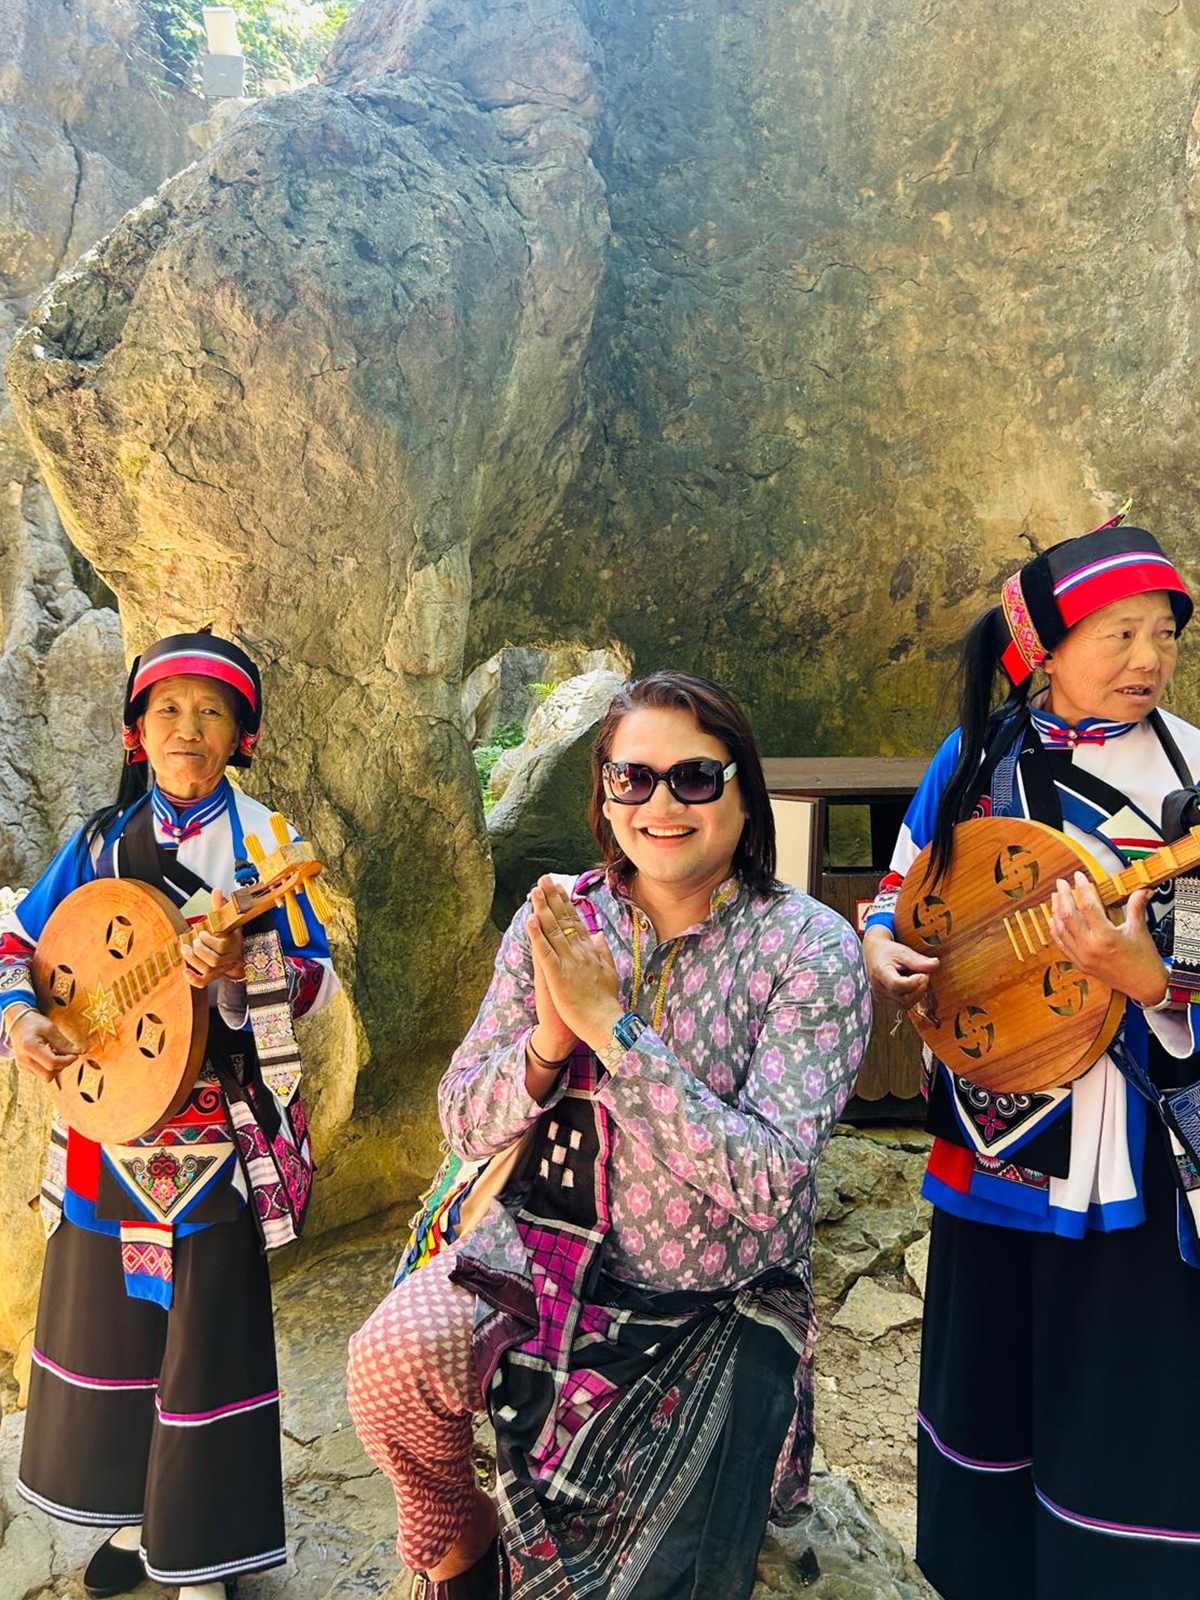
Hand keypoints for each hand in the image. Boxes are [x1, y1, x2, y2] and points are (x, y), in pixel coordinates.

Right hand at [9, 1008, 78, 1083]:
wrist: (18, 1023)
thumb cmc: (34, 1023)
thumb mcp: (50, 1029)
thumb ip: (64, 1043)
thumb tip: (79, 1052)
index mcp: (29, 1047)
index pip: (52, 1063)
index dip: (67, 1060)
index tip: (75, 1054)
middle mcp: (23, 1059)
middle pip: (49, 1075)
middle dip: (62, 1066)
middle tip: (67, 1054)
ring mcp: (22, 1065)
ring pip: (45, 1077)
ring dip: (56, 1068)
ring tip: (57, 1053)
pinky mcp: (23, 1068)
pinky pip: (40, 1074)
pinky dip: (48, 1068)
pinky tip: (49, 1056)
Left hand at [183, 888, 244, 988]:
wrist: (240, 955)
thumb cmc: (230, 936)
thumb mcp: (228, 922)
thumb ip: (220, 907)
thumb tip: (217, 890)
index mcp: (233, 944)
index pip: (222, 946)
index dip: (209, 940)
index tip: (201, 932)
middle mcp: (229, 958)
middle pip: (214, 959)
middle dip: (199, 950)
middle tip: (192, 941)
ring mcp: (221, 969)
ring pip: (208, 969)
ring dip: (193, 960)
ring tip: (185, 949)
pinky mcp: (214, 976)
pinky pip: (204, 982)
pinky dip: (193, 979)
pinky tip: (185, 971)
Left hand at [527, 876, 622, 1051]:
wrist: (604, 1023)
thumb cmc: (605, 1001)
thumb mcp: (609, 971)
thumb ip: (602, 951)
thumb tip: (599, 934)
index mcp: (589, 951)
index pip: (574, 921)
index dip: (564, 903)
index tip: (558, 887)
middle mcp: (579, 952)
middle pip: (562, 920)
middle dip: (552, 898)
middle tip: (543, 880)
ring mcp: (568, 962)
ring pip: (552, 931)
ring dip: (542, 909)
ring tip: (534, 892)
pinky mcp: (557, 975)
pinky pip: (545, 952)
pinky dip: (537, 936)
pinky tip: (531, 921)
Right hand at [863, 926, 939, 1009]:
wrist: (875, 954)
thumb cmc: (887, 952)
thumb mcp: (903, 951)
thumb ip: (919, 960)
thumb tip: (935, 964)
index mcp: (880, 973)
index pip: (897, 985)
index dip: (914, 983)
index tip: (922, 974)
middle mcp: (879, 988)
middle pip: (904, 999)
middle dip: (920, 989)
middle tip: (924, 974)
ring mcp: (881, 997)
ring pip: (906, 1005)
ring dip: (918, 994)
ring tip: (917, 979)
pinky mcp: (886, 1001)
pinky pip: (904, 1005)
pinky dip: (912, 997)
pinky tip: (912, 985)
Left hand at [1049, 873, 1167, 1006]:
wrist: (1144, 985)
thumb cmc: (1144, 959)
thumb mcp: (1140, 930)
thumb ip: (1136, 907)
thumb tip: (1141, 889)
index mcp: (1106, 936)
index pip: (1087, 906)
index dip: (1081, 888)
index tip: (1078, 876)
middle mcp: (1090, 947)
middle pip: (1068, 916)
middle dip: (1062, 897)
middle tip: (1061, 884)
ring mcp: (1083, 957)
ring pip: (1061, 930)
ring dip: (1056, 912)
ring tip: (1055, 898)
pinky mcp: (1080, 964)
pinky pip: (1062, 945)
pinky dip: (1056, 931)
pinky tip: (1053, 920)